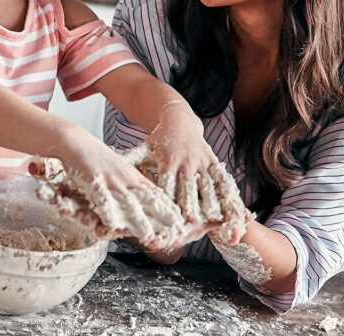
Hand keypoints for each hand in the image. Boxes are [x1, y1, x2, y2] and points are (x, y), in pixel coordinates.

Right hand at [30, 140, 183, 248]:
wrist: (76, 140)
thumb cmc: (97, 156)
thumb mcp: (121, 168)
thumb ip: (133, 182)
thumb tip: (148, 196)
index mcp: (133, 175)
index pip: (155, 193)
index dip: (168, 207)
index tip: (180, 220)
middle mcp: (125, 178)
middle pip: (147, 199)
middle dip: (161, 217)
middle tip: (174, 231)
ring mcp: (110, 179)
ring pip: (128, 202)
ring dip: (139, 220)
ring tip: (148, 235)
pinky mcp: (93, 180)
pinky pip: (102, 199)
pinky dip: (108, 213)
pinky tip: (113, 225)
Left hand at [144, 101, 218, 224]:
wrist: (179, 120)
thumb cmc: (158, 140)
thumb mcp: (143, 149)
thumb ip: (132, 163)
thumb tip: (115, 171)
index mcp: (167, 159)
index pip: (167, 183)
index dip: (168, 200)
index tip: (167, 216)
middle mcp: (186, 161)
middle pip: (188, 187)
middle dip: (190, 205)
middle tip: (191, 224)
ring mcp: (201, 161)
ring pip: (208, 185)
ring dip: (211, 203)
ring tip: (213, 220)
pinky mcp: (213, 161)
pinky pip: (222, 179)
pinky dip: (226, 193)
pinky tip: (228, 206)